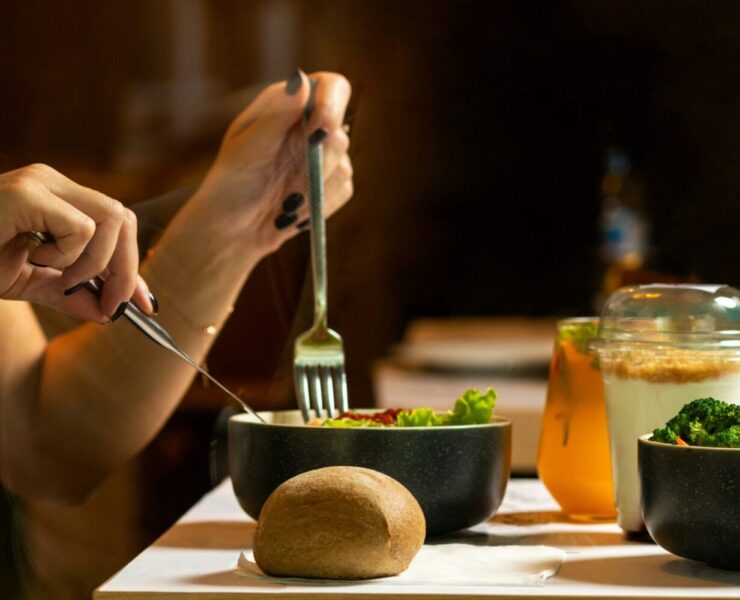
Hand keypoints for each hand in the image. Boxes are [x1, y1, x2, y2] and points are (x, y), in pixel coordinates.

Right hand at [0, 164, 153, 321]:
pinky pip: (83, 229)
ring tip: (59, 277)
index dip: (134, 268)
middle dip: (127, 270)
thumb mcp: (26, 282)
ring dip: (95, 263)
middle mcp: (54, 183)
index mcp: (57, 199)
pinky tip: (33, 255)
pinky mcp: (28, 192)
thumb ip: (68, 294)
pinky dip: (69, 256)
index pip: (117, 226)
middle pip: (124, 220)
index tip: (146, 304)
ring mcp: (41, 182)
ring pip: (113, 220)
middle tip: (110, 305)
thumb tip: (108, 313)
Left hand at [189, 70, 353, 255]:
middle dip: (316, 164)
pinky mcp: (332, 186)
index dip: (333, 104)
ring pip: (344, 167)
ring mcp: (324, 157)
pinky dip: (319, 204)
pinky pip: (343, 191)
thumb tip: (302, 80)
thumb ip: (277, 116)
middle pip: (340, 134)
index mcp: (289, 106)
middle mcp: (311, 127)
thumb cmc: (230, 184)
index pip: (331, 87)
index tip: (322, 127)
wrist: (232, 230)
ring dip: (312, 190)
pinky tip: (293, 210)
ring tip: (282, 201)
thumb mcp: (247, 149)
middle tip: (287, 185)